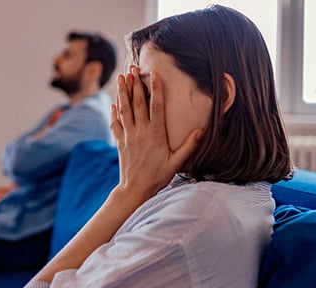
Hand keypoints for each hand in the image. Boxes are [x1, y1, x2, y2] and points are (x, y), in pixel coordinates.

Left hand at [110, 67, 202, 203]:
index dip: (155, 89)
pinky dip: (114, 111)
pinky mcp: (120, 142)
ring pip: (124, 109)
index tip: (153, 74)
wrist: (135, 190)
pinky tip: (114, 102)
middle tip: (133, 68)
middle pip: (137, 103)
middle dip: (135, 84)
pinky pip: (115, 123)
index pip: (156, 107)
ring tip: (121, 77)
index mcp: (156, 135)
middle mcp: (141, 132)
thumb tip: (202, 130)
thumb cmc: (158, 177)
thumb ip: (189, 145)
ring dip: (123, 92)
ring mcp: (129, 136)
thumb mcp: (176, 163)